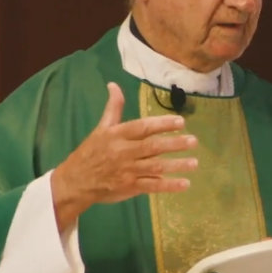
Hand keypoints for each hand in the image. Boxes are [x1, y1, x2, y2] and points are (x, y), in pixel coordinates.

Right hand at [51, 82, 197, 229]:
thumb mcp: (101, 128)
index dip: (162, 124)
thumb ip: (113, 108)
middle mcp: (124, 152)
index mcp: (118, 135)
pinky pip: (152, 186)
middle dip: (174, 144)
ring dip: (176, 165)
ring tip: (195, 163)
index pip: (142, 127)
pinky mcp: (130, 187)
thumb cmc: (91, 152)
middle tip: (194, 141)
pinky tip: (185, 184)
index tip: (181, 121)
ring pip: (155, 166)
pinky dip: (168, 185)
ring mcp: (128, 171)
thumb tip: (114, 85)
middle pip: (152, 146)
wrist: (76, 181)